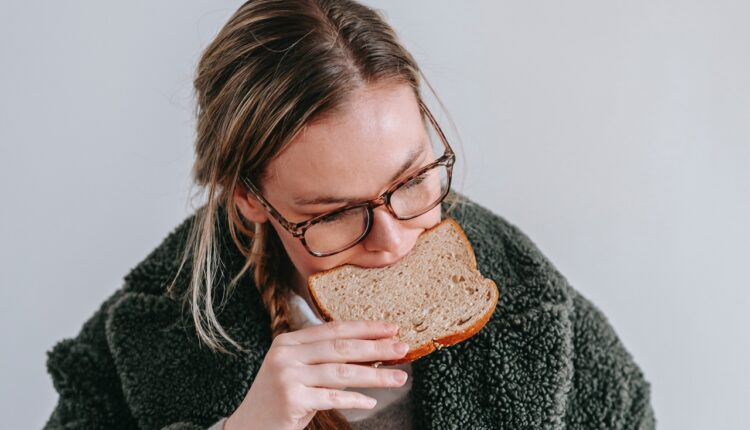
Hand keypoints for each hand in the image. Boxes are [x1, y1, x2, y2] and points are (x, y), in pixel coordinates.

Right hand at [224, 320, 409, 429]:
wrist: (247, 429)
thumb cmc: (279, 400)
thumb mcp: (298, 372)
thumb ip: (326, 360)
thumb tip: (371, 353)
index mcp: (289, 341)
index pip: (334, 329)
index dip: (365, 328)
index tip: (391, 328)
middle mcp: (286, 354)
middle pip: (341, 347)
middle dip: (376, 348)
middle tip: (402, 348)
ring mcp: (287, 376)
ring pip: (342, 372)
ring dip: (375, 376)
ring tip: (399, 378)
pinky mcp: (291, 399)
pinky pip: (332, 398)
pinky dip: (354, 400)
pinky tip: (371, 402)